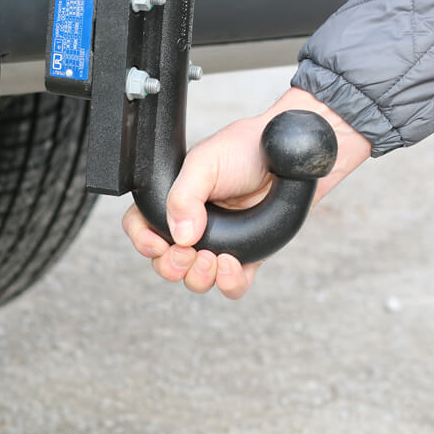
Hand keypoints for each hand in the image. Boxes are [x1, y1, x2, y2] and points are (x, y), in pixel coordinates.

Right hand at [122, 87, 370, 297]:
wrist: (291, 155)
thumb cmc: (245, 148)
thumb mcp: (205, 162)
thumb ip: (184, 195)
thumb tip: (180, 235)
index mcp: (174, 199)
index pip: (141, 226)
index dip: (143, 240)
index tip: (157, 244)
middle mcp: (192, 224)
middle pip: (166, 262)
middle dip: (171, 266)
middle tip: (187, 254)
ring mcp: (220, 243)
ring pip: (196, 279)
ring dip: (198, 277)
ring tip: (212, 259)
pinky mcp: (247, 256)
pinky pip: (232, 285)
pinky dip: (228, 283)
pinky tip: (231, 265)